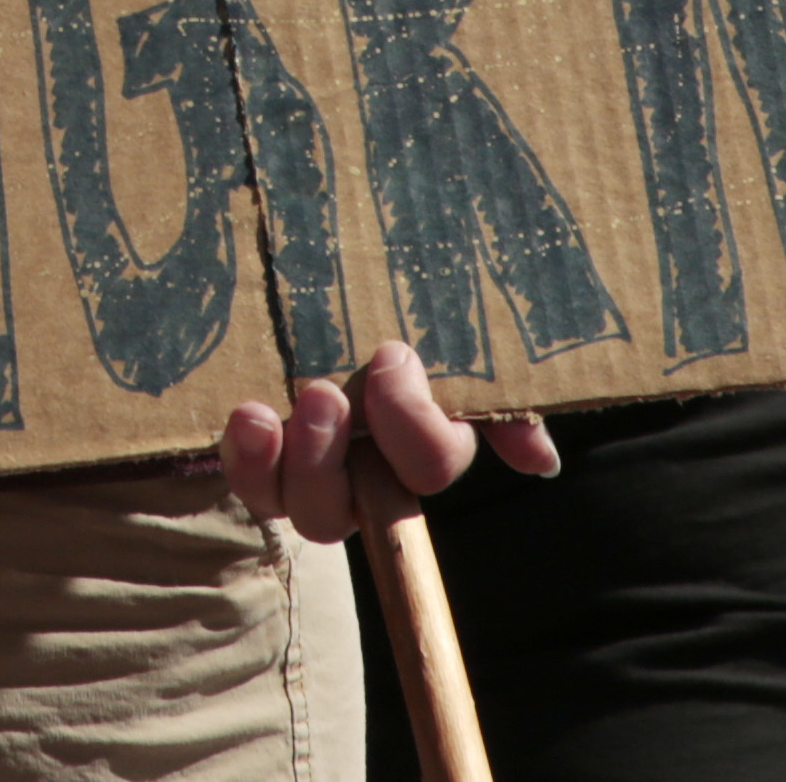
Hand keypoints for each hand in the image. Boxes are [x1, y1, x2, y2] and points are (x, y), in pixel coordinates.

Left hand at [218, 338, 558, 542]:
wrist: (319, 277)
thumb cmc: (394, 310)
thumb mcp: (452, 341)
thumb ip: (498, 400)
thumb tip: (540, 461)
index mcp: (422, 439)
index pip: (432, 464)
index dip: (416, 428)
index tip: (389, 358)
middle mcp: (371, 468)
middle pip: (360, 507)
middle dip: (339, 459)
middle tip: (324, 394)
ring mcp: (314, 468)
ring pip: (307, 509)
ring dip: (292, 466)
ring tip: (267, 414)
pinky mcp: (262, 457)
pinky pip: (254, 483)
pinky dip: (247, 460)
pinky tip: (246, 418)